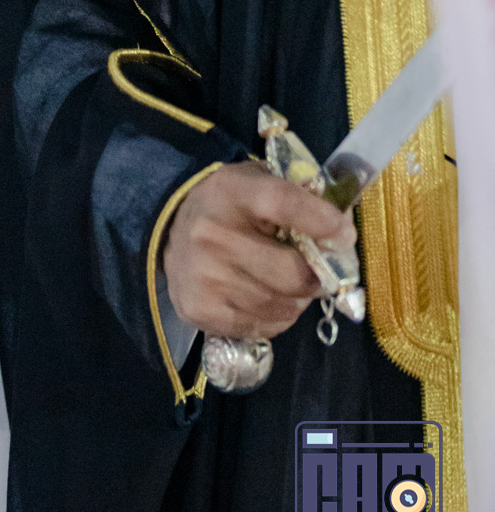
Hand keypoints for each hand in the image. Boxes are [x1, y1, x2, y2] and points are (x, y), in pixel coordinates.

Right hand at [163, 161, 356, 340]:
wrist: (169, 232)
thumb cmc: (228, 207)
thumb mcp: (257, 183)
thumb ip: (299, 196)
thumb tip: (344, 228)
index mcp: (231, 193)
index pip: (282, 203)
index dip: (321, 221)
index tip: (344, 234)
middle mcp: (213, 235)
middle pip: (291, 273)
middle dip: (317, 277)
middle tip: (318, 272)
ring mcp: (205, 277)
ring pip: (284, 307)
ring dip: (297, 300)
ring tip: (285, 284)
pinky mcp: (201, 311)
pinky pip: (264, 328)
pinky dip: (275, 318)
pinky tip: (263, 298)